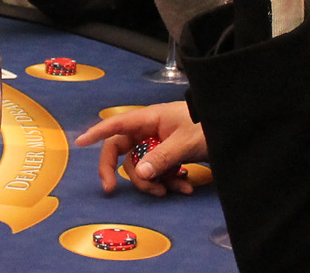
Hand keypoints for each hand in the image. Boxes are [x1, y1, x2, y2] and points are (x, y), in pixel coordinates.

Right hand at [76, 102, 205, 196]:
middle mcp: (150, 130)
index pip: (116, 124)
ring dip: (153, 182)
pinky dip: (169, 182)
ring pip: (142, 166)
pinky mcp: (170, 155)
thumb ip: (160, 158)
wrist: (230, 126)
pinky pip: (159, 171)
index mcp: (149, 119)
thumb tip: (139, 174)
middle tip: (111, 190)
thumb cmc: (206, 126)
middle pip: (124, 151)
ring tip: (173, 190)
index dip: (96, 132)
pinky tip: (185, 188)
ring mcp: (159, 142)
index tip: (79, 142)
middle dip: (123, 172)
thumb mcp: (184, 143)